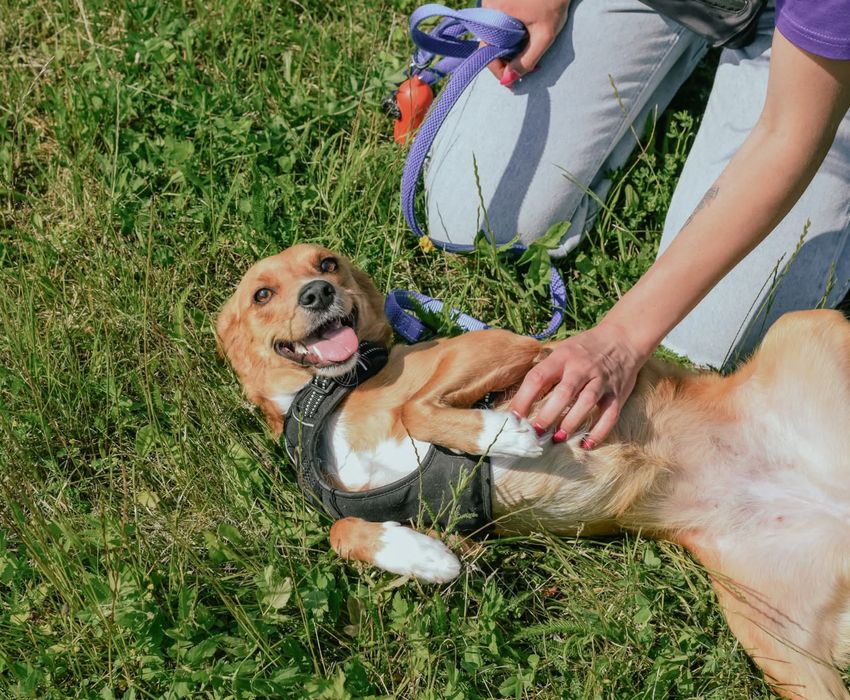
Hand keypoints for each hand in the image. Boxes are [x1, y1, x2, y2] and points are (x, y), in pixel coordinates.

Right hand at [482, 0, 570, 85]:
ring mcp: (491, 1)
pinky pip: (497, 25)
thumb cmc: (555, 3)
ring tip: (527, 54)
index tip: (512, 82)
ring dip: (508, 49)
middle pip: (490, 43)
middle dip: (506, 60)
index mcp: (493, 11)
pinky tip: (524, 39)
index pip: (486, 50)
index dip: (499, 70)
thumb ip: (526, 60)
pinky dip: (509, 37)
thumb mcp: (544, 35)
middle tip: (525, 69)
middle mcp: (487, 5)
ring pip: (494, 35)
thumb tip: (508, 80)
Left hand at [508, 321, 650, 448]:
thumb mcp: (562, 351)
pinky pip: (609, 415)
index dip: (524, 398)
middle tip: (535, 432)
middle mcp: (582, 368)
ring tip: (557, 438)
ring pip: (586, 402)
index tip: (514, 418)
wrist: (623, 338)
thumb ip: (546, 371)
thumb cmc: (584, 348)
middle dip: (548, 414)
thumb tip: (521, 399)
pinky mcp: (618, 393)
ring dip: (571, 423)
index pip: (539, 377)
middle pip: (564, 392)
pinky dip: (599, 431)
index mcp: (562, 357)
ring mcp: (601, 380)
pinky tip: (587, 444)